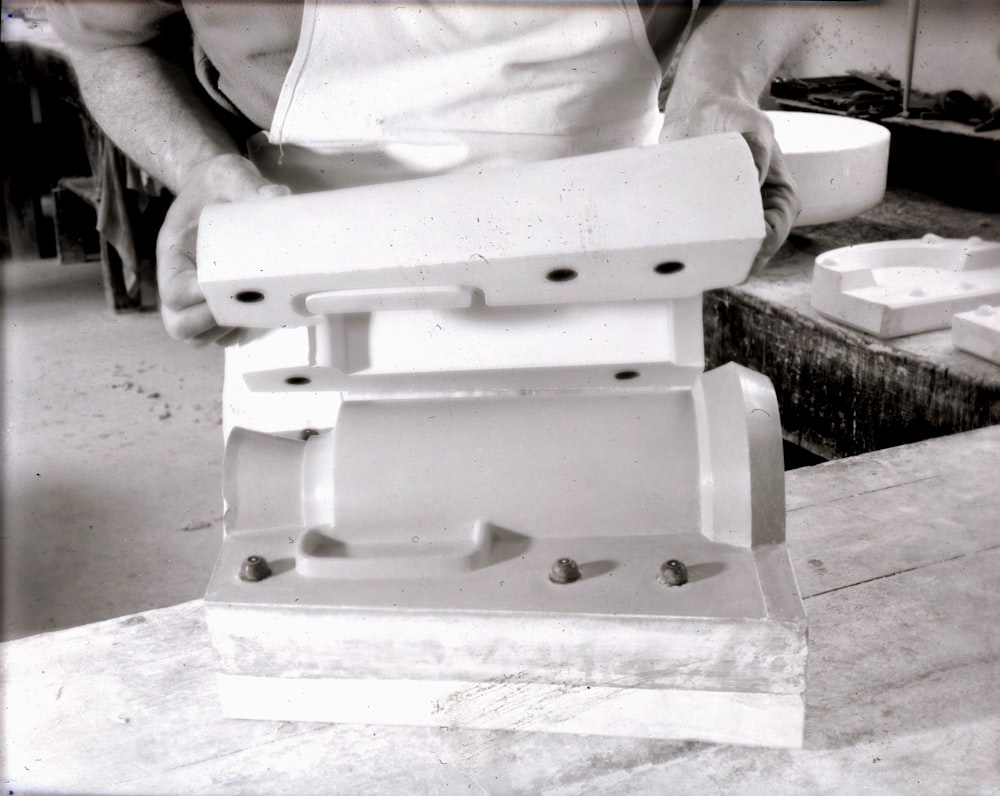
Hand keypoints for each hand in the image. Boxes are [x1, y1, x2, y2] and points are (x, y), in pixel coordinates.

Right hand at [156, 154, 289, 344]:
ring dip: (225, 331)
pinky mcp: (220, 304)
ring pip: (199, 336)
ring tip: (255, 310)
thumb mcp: (230, 175)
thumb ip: (250, 186)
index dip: (195, 298)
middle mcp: (181, 280)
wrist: (216, 189)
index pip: (172, 291)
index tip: (224, 286)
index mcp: (174, 253)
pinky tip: (262, 312)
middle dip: (209, 324)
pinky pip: (222, 335)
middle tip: (244, 305)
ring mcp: (198, 298)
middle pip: (179, 324)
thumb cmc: (217, 184)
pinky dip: (238, 333)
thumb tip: (280, 198)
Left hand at [661, 97, 800, 273]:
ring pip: (722, 256)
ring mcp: (731, 221)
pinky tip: (667, 254)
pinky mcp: (704, 220)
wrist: (702, 109)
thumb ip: (757, 149)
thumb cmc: (733, 115)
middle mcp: (758, 215)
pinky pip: (698, 245)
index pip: (772, 237)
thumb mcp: (752, 124)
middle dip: (727, 264)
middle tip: (697, 262)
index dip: (754, 250)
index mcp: (779, 199)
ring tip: (680, 260)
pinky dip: (686, 252)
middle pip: (747, 256)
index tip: (727, 250)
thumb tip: (756, 181)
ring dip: (704, 261)